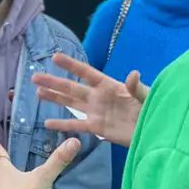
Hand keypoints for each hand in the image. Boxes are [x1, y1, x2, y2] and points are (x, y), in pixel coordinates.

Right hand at [33, 52, 147, 147]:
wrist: (154, 131)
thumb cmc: (151, 109)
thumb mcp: (146, 96)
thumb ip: (137, 87)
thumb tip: (133, 74)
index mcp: (109, 85)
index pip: (86, 73)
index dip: (71, 65)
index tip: (55, 57)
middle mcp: (98, 97)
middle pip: (72, 88)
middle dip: (54, 82)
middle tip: (35, 77)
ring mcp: (96, 112)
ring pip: (71, 103)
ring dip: (54, 98)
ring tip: (38, 93)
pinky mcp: (97, 128)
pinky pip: (76, 125)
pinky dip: (62, 124)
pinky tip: (47, 123)